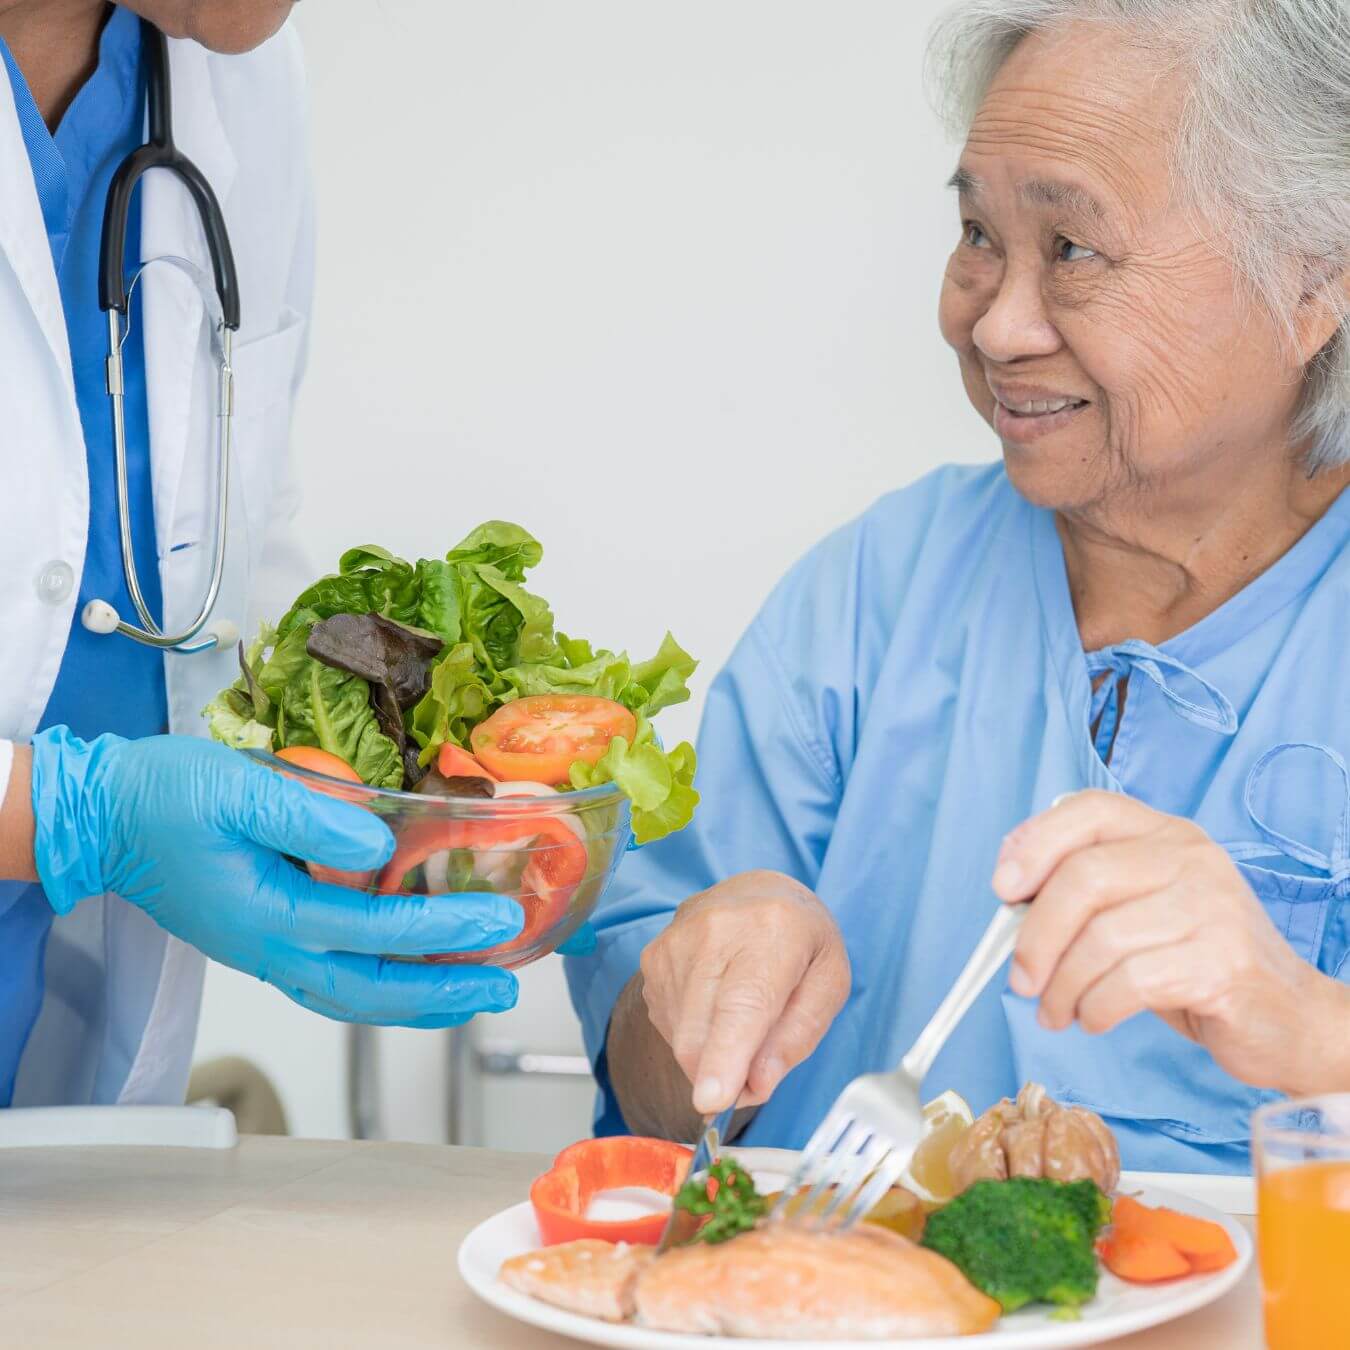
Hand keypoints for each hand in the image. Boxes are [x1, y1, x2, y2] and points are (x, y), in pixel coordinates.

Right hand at [30, 729, 523, 1026]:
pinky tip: (412, 980)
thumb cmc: (166, 796)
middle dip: (446, 989)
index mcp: (270, 914)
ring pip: (354, 998)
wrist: (103, 818)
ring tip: (475, 994)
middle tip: (506, 983)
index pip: (376, 930)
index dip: (443, 928)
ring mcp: (266, 954)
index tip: (499, 920)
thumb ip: (312, 817)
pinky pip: (334, 984)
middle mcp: (271, 950)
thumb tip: (380, 847)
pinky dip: (383, 991)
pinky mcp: (263, 944)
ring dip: (419, 1001)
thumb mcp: (240, 789)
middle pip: (372, 990)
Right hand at [638, 870, 849, 1113]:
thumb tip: (757, 1083)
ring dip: (711, 1057)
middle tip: (756, 1074)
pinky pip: (670, 1027)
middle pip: (702, 1032)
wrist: (759, 893)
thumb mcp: (829, 983)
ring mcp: (675, 943)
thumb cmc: (802, 941)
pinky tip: (717, 1007)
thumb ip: (799, 1035)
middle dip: (725, 1077)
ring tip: (742, 1023)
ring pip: (682, 1038)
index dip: (726, 1056)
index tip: (713, 1100)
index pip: (743, 1004)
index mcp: (772, 931)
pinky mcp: (653, 958)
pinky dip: (695, 1037)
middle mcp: (715, 930)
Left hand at [992, 789, 1337, 1092]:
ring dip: (1062, 986)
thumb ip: (1085, 893)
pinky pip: (1130, 981)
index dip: (1035, 842)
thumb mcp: (1138, 911)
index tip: (1002, 889)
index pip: (1090, 809)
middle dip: (1035, 936)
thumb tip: (1009, 896)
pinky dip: (1095, 1007)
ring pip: (1101, 937)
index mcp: (1166, 833)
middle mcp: (1192, 858)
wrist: (1286, 1018)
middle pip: (1084, 878)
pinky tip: (1092, 1018)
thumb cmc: (1194, 960)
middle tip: (1020, 979)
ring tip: (1055, 1011)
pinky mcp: (1223, 962)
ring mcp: (1213, 907)